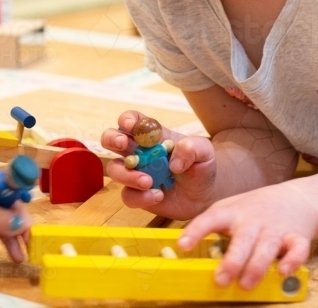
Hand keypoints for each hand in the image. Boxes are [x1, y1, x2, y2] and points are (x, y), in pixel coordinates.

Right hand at [101, 110, 216, 220]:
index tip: (130, 125)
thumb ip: (192, 148)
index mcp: (153, 136)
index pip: (133, 120)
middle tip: (124, 145)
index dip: (127, 119)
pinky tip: (158, 195)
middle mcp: (139, 152)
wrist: (205, 195)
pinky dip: (139, 197)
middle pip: (112, 139)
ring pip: (114, 169)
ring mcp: (135, 173)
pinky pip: (127, 195)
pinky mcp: (137, 194)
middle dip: (112, 139)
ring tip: (148, 181)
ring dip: (127, 175)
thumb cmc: (201, 166)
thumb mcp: (204, 151)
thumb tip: (173, 161)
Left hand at [177, 182, 316, 289]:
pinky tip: (284, 271)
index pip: (211, 218)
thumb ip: (212, 225)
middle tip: (220, 279)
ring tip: (245, 284)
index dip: (196, 231)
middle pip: (242, 239)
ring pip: (267, 247)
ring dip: (256, 267)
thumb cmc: (256, 208)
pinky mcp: (297, 237)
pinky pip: (297, 249)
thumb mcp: (232, 208)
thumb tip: (182, 249)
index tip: (182, 245)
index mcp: (233, 212)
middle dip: (232, 260)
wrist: (298, 198)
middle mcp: (254, 220)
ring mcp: (276, 228)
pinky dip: (293, 261)